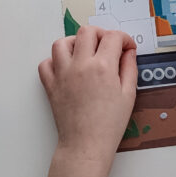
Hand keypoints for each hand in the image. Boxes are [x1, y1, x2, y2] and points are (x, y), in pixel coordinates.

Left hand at [38, 26, 136, 166]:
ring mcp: (62, 74)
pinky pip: (46, 63)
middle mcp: (81, 65)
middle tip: (108, 46)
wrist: (86, 145)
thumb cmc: (109, 124)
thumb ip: (129, 68)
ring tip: (85, 53)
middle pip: (87, 31)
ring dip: (75, 42)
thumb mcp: (128, 95)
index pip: (113, 37)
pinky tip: (67, 68)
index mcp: (103, 67)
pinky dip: (55, 61)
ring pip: (62, 42)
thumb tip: (128, 52)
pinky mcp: (50, 85)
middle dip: (101, 34)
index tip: (126, 48)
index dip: (123, 39)